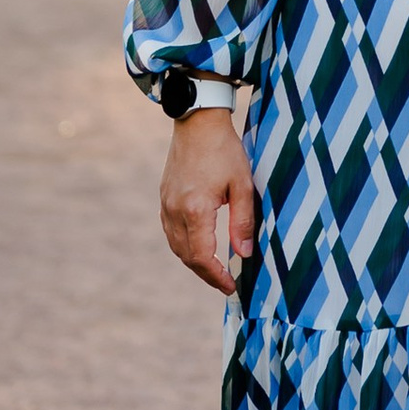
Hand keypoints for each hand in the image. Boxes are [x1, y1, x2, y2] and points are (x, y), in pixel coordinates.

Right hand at [159, 103, 257, 293]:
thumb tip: (244, 254)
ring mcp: (166, 204)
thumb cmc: (224, 151)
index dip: (216, 276)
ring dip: (194, 262)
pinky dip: (184, 246)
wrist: (198, 122)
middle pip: (187, 256)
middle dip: (206, 274)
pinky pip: (170, 232)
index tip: (231, 287)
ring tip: (214, 271)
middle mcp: (175, 210)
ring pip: (176, 246)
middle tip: (225, 284)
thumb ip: (242, 222)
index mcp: (195, 210)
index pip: (202, 257)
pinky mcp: (164, 197)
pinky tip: (198, 248)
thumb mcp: (243, 185)